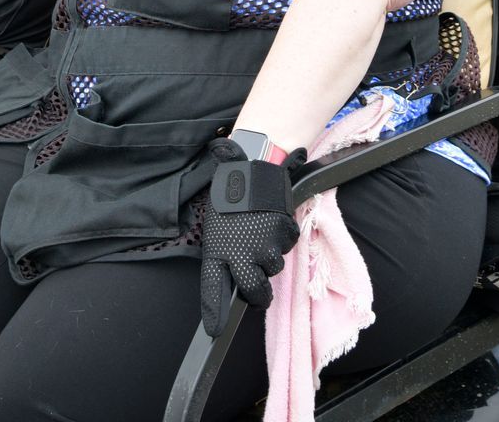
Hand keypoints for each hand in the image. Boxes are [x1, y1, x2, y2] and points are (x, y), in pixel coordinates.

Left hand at [198, 138, 300, 335]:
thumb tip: (227, 277)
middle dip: (259, 295)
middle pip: (254, 290)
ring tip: (260, 232)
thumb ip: (222, 251)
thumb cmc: (230, 197)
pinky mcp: (282, 236)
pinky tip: (272, 221)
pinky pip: (286, 245)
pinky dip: (282, 237)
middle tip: (258, 290)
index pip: (212, 289)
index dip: (214, 312)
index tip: (215, 331)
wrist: (253, 168)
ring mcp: (263, 246)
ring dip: (269, 256)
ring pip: (273, 267)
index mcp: (217, 250)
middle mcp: (240, 253)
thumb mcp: (217, 225)